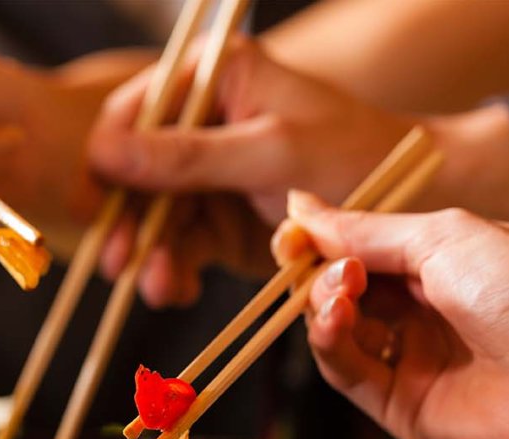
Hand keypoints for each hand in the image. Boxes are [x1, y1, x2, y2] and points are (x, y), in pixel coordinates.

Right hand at [86, 38, 414, 307]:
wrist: (415, 205)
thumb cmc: (354, 156)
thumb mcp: (271, 152)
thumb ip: (187, 156)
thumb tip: (105, 154)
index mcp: (214, 79)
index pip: (134, 113)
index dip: (107, 159)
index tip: (93, 204)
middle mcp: (202, 123)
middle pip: (134, 173)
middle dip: (127, 221)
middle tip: (116, 263)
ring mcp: (209, 176)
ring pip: (153, 218)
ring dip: (150, 255)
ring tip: (159, 288)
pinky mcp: (219, 221)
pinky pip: (181, 247)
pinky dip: (176, 270)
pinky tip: (179, 289)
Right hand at [274, 201, 508, 438]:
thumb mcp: (442, 237)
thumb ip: (366, 229)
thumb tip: (301, 207)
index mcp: (437, 265)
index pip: (357, 251)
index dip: (320, 242)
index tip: (290, 233)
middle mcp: (420, 313)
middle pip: (338, 291)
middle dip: (317, 271)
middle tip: (306, 258)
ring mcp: (408, 361)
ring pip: (334, 331)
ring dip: (322, 303)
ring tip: (340, 288)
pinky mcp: (398, 406)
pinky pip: (344, 373)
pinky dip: (329, 342)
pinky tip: (336, 318)